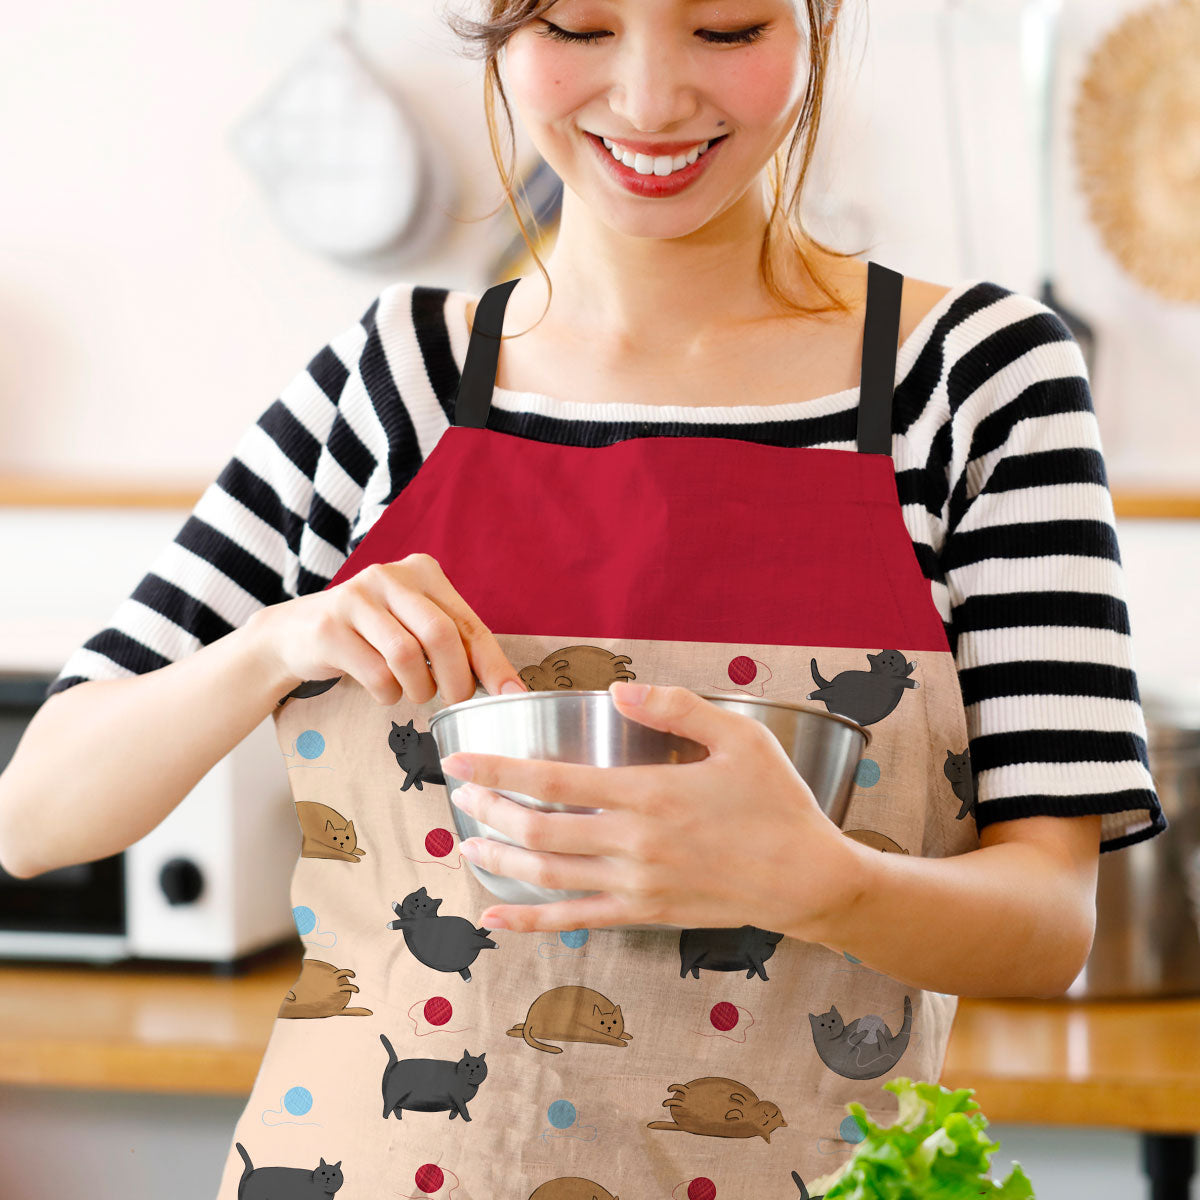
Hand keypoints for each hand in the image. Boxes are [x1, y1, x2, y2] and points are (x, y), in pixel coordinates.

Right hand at [247, 553, 528, 705]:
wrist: (296, 634)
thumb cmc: (370, 635)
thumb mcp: (413, 626)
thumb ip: (454, 643)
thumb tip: (507, 687)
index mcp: (422, 572)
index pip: (469, 623)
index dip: (493, 664)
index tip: (513, 695)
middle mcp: (390, 576)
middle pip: (441, 635)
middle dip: (456, 680)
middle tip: (455, 702)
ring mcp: (356, 598)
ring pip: (407, 656)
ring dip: (419, 690)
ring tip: (415, 695)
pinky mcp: (330, 627)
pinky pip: (376, 674)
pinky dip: (388, 694)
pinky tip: (384, 691)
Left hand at [442, 681, 854, 934]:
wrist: (809, 880)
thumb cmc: (778, 802)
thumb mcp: (740, 737)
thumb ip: (676, 708)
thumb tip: (618, 689)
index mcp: (650, 794)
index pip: (554, 780)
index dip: (499, 770)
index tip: (460, 760)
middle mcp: (634, 843)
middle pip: (538, 830)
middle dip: (489, 811)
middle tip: (459, 794)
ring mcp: (636, 885)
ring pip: (548, 876)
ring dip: (500, 860)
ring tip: (467, 844)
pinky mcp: (644, 913)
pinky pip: (575, 920)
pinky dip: (530, 922)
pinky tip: (496, 919)